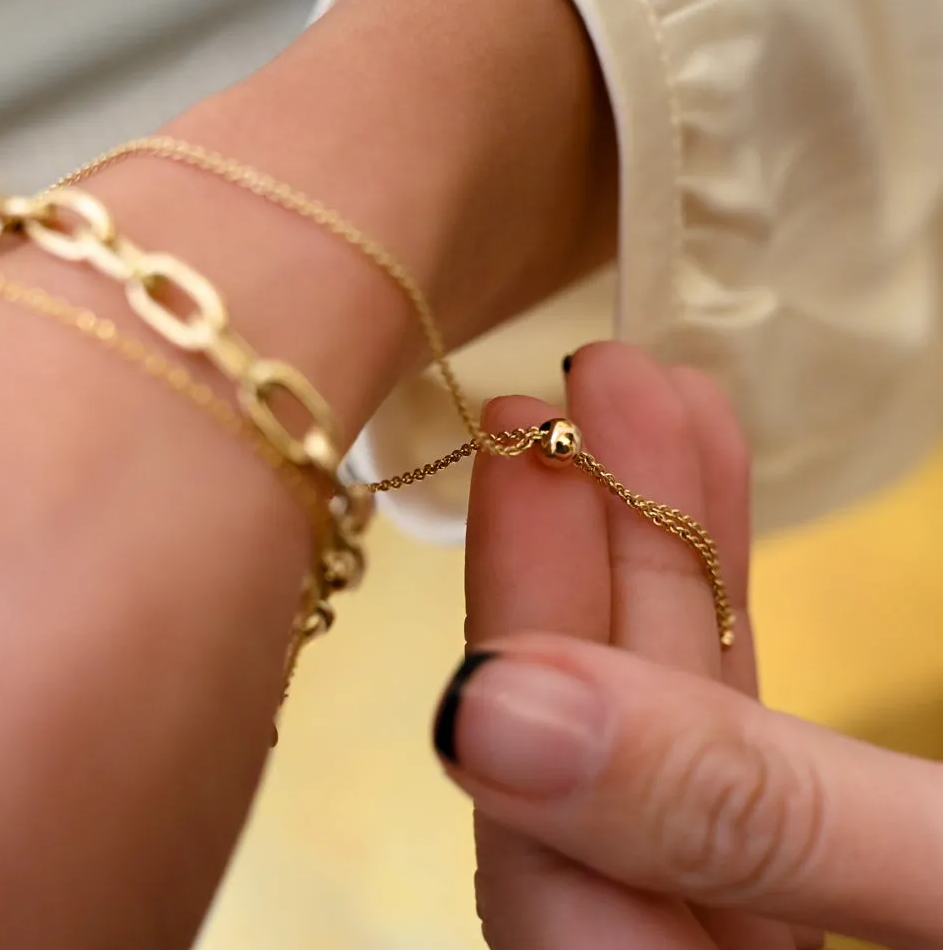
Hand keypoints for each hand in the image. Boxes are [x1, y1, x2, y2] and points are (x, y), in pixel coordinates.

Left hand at [438, 342, 942, 949]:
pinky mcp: (817, 860)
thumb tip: (479, 713)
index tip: (515, 463)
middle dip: (584, 561)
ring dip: (655, 546)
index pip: (550, 858)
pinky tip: (706, 479)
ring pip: (669, 724)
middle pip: (595, 768)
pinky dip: (725, 594)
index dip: (523, 642)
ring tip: (634, 399)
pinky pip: (743, 720)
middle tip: (550, 401)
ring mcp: (758, 919)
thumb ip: (747, 825)